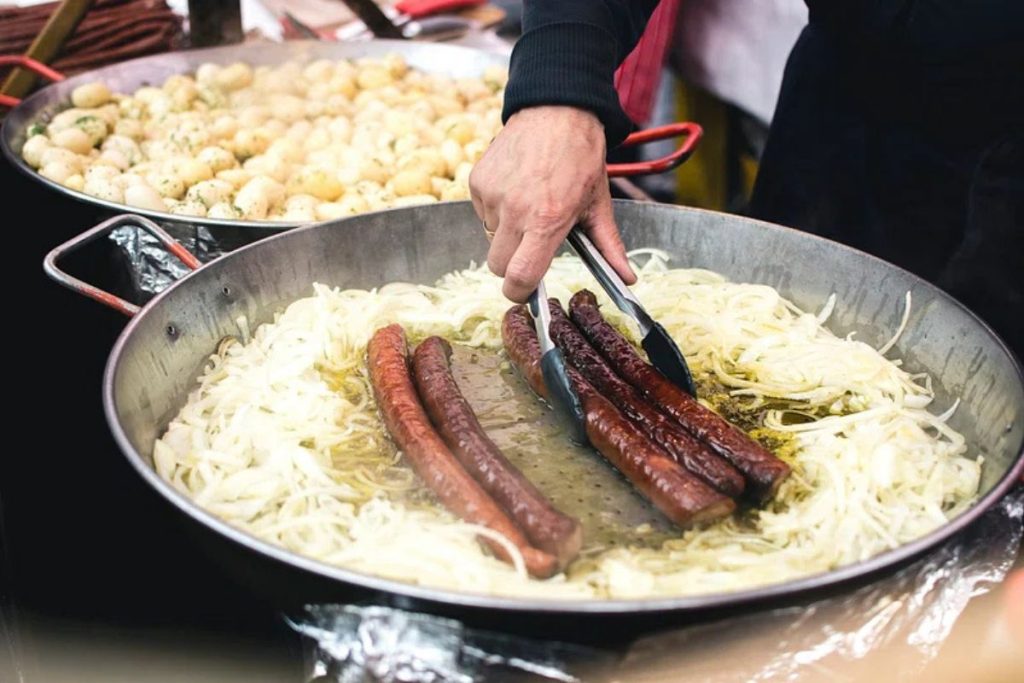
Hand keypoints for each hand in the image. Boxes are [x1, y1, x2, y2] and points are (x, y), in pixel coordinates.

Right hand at [470, 106, 635, 301]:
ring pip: (491, 238)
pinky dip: (496, 209)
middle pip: (498, 266)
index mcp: (547, 220)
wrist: (555, 108)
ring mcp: (492, 195)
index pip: (519, 277)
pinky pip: (482, 213)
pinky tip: (516, 188)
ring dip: (506, 232)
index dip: (519, 292)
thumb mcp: (599, 203)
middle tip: (531, 243)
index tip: (525, 288)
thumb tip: (626, 279)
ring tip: (529, 203)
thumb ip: (608, 246)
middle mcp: (515, 210)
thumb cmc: (580, 155)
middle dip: (512, 264)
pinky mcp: (477, 181)